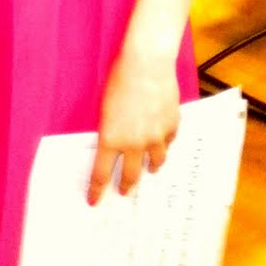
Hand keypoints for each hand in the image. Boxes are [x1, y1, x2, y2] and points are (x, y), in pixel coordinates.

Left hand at [87, 48, 179, 204]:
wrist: (147, 64)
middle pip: (130, 176)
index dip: (97, 191)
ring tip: (149, 168)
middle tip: (124, 192)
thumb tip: (113, 144)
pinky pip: (168, 142)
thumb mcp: (105, 107)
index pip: (100, 174)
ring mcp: (155, 137)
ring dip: (150, 167)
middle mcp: (134, 144)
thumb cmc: (120, 79)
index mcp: (111, 139)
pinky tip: (163, 141)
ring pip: (155, 162)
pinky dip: (164, 143)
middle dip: (126, 186)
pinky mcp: (171, 126)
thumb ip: (109, 130)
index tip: (94, 202)